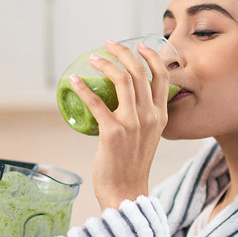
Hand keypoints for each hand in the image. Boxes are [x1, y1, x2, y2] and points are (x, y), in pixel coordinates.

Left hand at [69, 39, 170, 209]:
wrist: (126, 192)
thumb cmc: (132, 166)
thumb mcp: (148, 137)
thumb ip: (143, 118)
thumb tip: (126, 101)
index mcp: (161, 116)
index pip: (163, 76)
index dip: (151, 56)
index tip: (137, 45)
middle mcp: (150, 117)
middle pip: (139, 72)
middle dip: (123, 52)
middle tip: (109, 44)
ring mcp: (132, 124)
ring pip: (122, 80)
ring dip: (105, 64)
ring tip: (93, 59)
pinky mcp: (112, 133)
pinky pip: (96, 103)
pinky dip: (83, 89)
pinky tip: (74, 82)